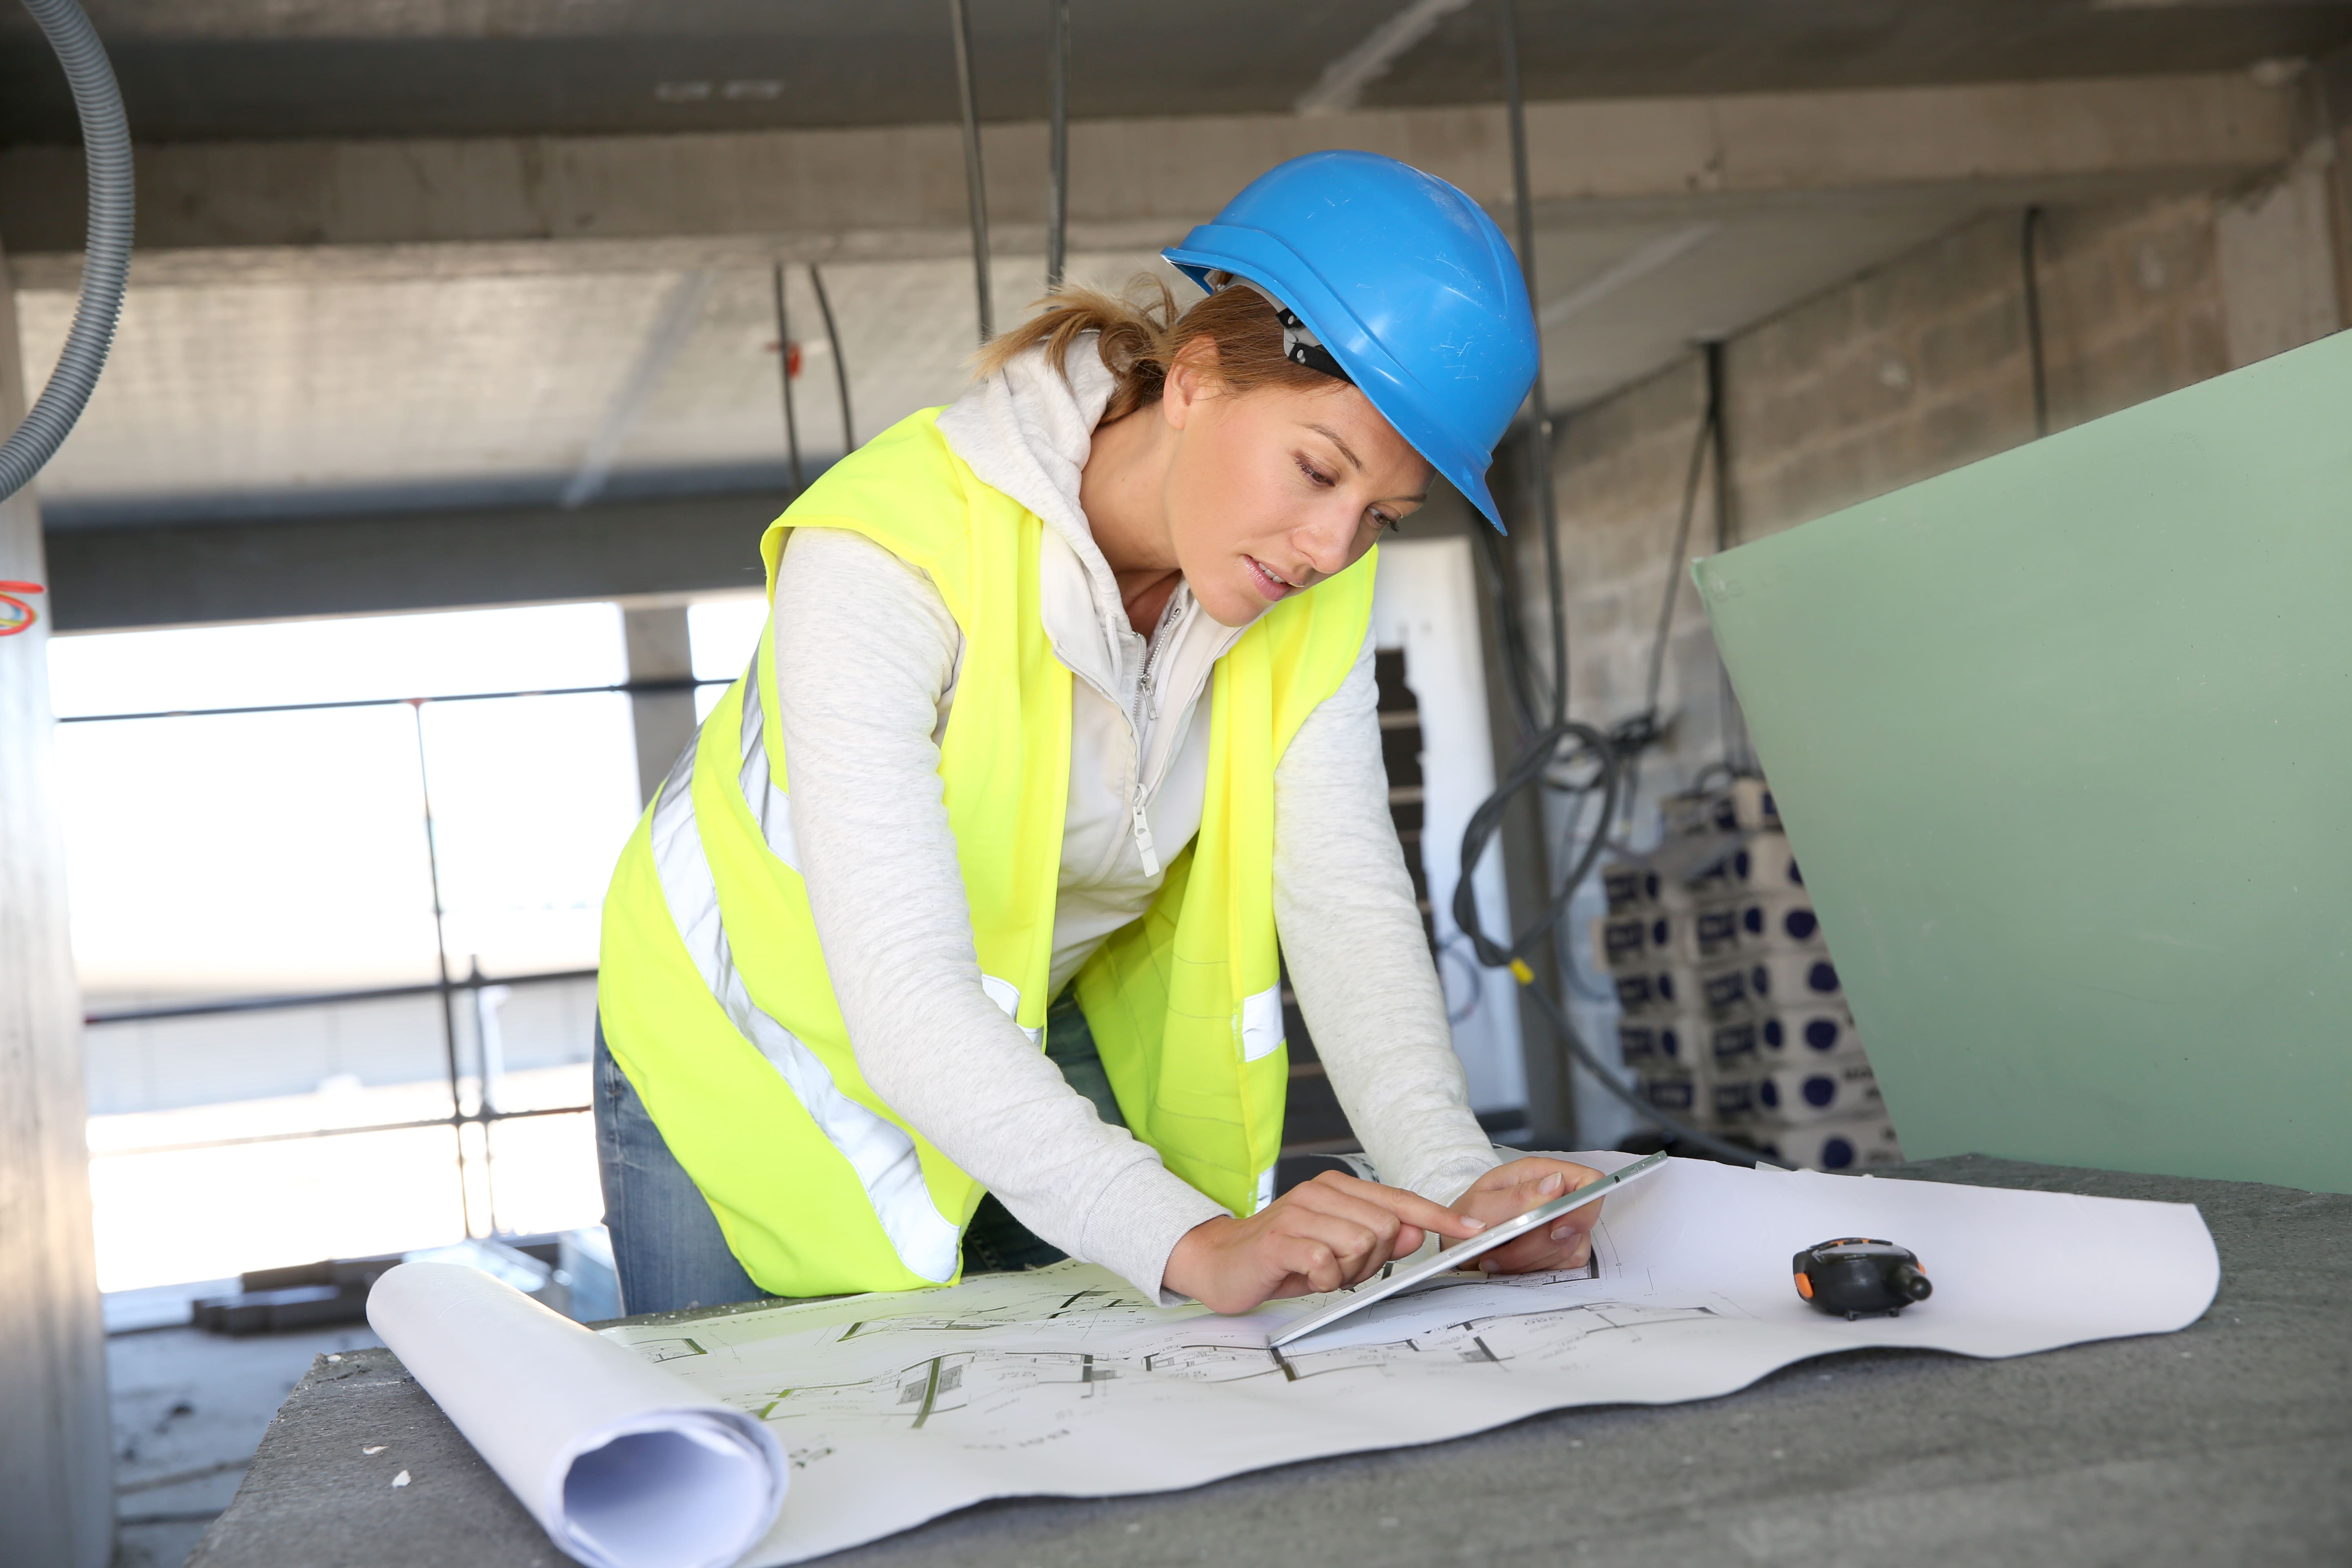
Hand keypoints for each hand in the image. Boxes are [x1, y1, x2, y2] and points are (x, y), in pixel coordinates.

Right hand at [1163, 1172, 1488, 1314]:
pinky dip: (1322, 1280)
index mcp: (1339, 1188)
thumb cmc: (1283, 1255)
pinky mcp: (1280, 1238)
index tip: (1473, 1229)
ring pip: (1361, 1245)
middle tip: (1340, 1270)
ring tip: (1320, 1272)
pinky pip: (1326, 1262)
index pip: (1401, 1200)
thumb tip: (1417, 1233)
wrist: (1221, 1261)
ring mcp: (1299, 1212)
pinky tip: (1304, 1277)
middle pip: (1386, 1229)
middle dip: (1373, 1261)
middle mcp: (1320, 1192)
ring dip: (1347, 1272)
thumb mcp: (1337, 1249)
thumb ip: (1378, 1240)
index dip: (1440, 1216)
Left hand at [1445, 1157, 1605, 1275]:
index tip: (1556, 1230)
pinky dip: (1538, 1267)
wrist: (1455, 1242)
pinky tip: (1512, 1263)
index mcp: (1538, 1173)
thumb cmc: (1466, 1217)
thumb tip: (1556, 1183)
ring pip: (1570, 1246)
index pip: (1588, 1181)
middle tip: (1504, 1248)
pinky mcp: (1560, 1247)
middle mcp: (1555, 1195)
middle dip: (1540, 1244)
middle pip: (1578, 1221)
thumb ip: (1517, 1196)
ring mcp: (1561, 1222)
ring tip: (1497, 1256)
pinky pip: (1565, 1263)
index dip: (1582, 1207)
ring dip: (1532, 1258)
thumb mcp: (1480, 1204)